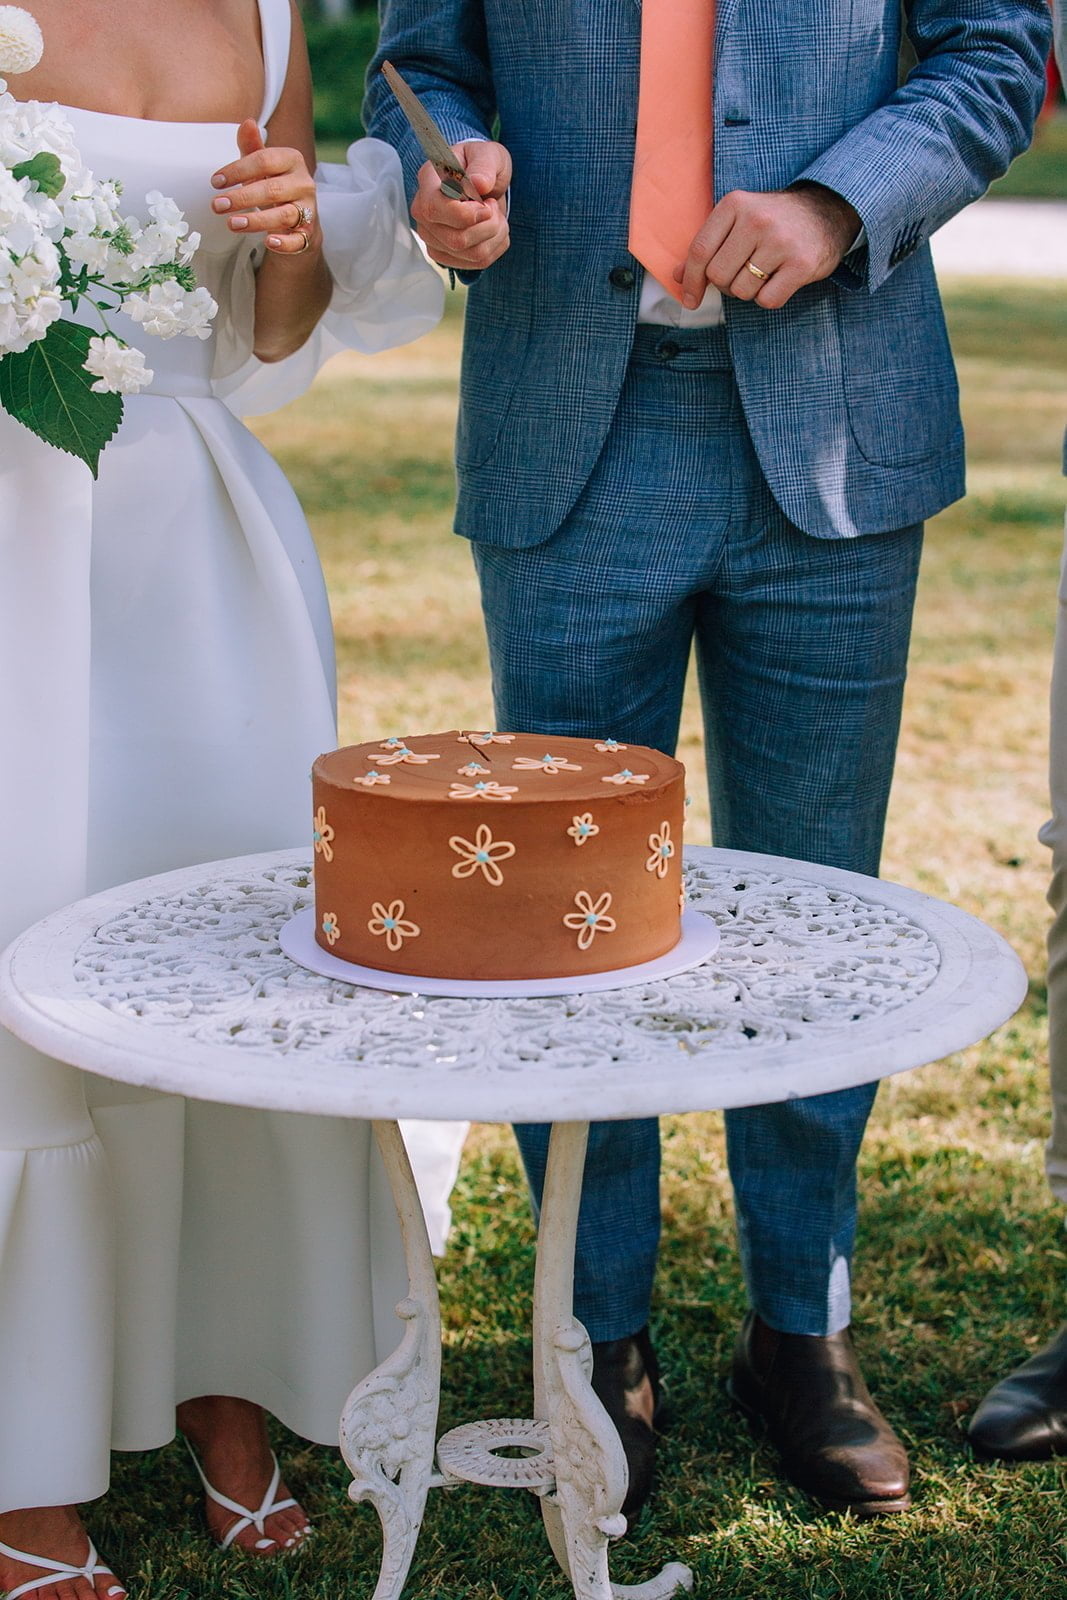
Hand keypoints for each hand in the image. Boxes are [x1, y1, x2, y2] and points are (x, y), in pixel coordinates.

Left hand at [210, 119, 321, 256]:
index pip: (264, 161)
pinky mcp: (308, 233)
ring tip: (232, 224)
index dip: (238, 170)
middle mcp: (303, 183)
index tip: (216, 181)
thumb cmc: (276, 185)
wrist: (300, 217)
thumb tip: (247, 122)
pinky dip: (284, 242)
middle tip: (217, 205)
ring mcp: (308, 210)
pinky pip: (298, 240)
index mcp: (292, 160)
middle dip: (242, 198)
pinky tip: (268, 242)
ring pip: (283, 215)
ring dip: (256, 220)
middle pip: (272, 189)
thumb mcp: (263, 166)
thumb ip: (253, 147)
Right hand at [411, 139, 511, 271]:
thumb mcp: (488, 154)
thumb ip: (484, 165)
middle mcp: (423, 212)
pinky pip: (478, 263)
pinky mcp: (445, 254)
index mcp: (428, 181)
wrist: (481, 183)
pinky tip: (493, 229)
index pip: (435, 210)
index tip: (487, 203)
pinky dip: (496, 246)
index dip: (467, 214)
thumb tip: (478, 184)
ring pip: (472, 254)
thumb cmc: (482, 165)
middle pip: (457, 240)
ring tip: (495, 215)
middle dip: (489, 226)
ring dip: (496, 235)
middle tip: (493, 206)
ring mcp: (432, 237)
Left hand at [675, 184, 860, 310]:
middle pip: (719, 276)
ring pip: (742, 291)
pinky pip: (767, 300)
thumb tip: (677, 277)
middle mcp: (757, 220)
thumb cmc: (773, 221)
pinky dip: (768, 298)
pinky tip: (779, 280)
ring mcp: (780, 241)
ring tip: (763, 272)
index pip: (700, 251)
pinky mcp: (801, 264)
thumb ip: (708, 245)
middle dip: (726, 284)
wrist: (827, 211)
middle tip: (742, 274)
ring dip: (748, 291)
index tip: (690, 300)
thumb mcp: (738, 221)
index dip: (691, 280)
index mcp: (735, 204)